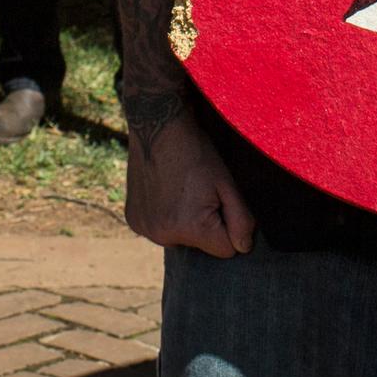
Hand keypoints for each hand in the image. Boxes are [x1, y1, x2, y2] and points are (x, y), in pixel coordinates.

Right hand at [123, 107, 254, 256]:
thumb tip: (244, 247)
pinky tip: (164, 190)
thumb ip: (241, 219)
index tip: (221, 200)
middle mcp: (163, 236)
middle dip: (206, 224)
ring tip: (181, 188)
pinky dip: (164, 215)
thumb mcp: (227, 183)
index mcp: (190, 229)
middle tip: (200, 190)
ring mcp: (144, 229)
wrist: (158, 126)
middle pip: (200, 244)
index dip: (229, 225)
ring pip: (179, 237)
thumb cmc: (198, 152)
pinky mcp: (132, 221)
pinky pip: (159, 228)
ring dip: (184, 220)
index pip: (226, 249)